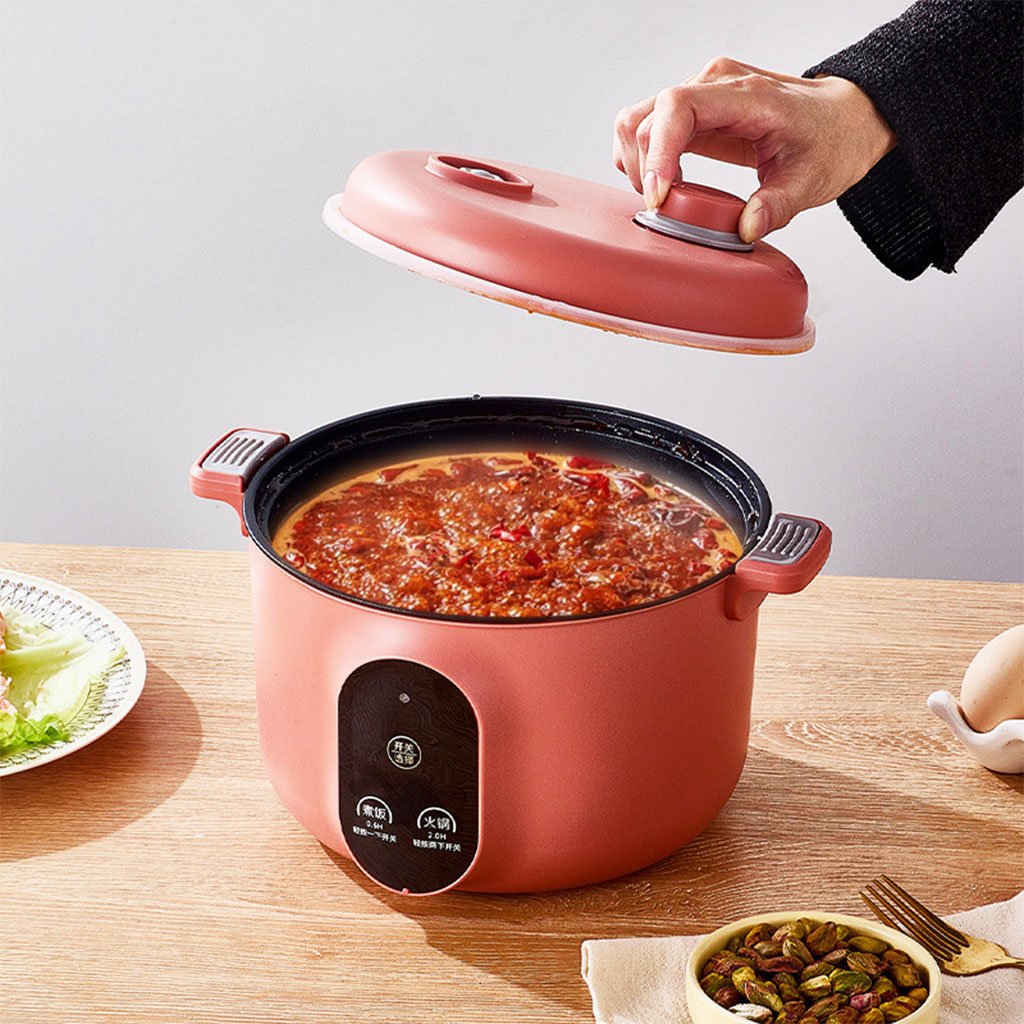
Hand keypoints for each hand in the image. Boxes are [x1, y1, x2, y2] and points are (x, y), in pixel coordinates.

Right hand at [613, 57, 895, 242]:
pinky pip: (648, 126)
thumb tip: (745, 229)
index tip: (660, 197)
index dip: (658, 153)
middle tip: (665, 207)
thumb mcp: (811, 180)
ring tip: (664, 195)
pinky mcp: (693, 109)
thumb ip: (777, 206)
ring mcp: (701, 93)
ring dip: (638, 163)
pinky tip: (667, 183)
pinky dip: (644, 158)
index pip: (677, 107)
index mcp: (745, 96)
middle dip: (644, 168)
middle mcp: (715, 85)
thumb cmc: (829, 141)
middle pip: (647, 117)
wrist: (843, 120)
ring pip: (638, 119)